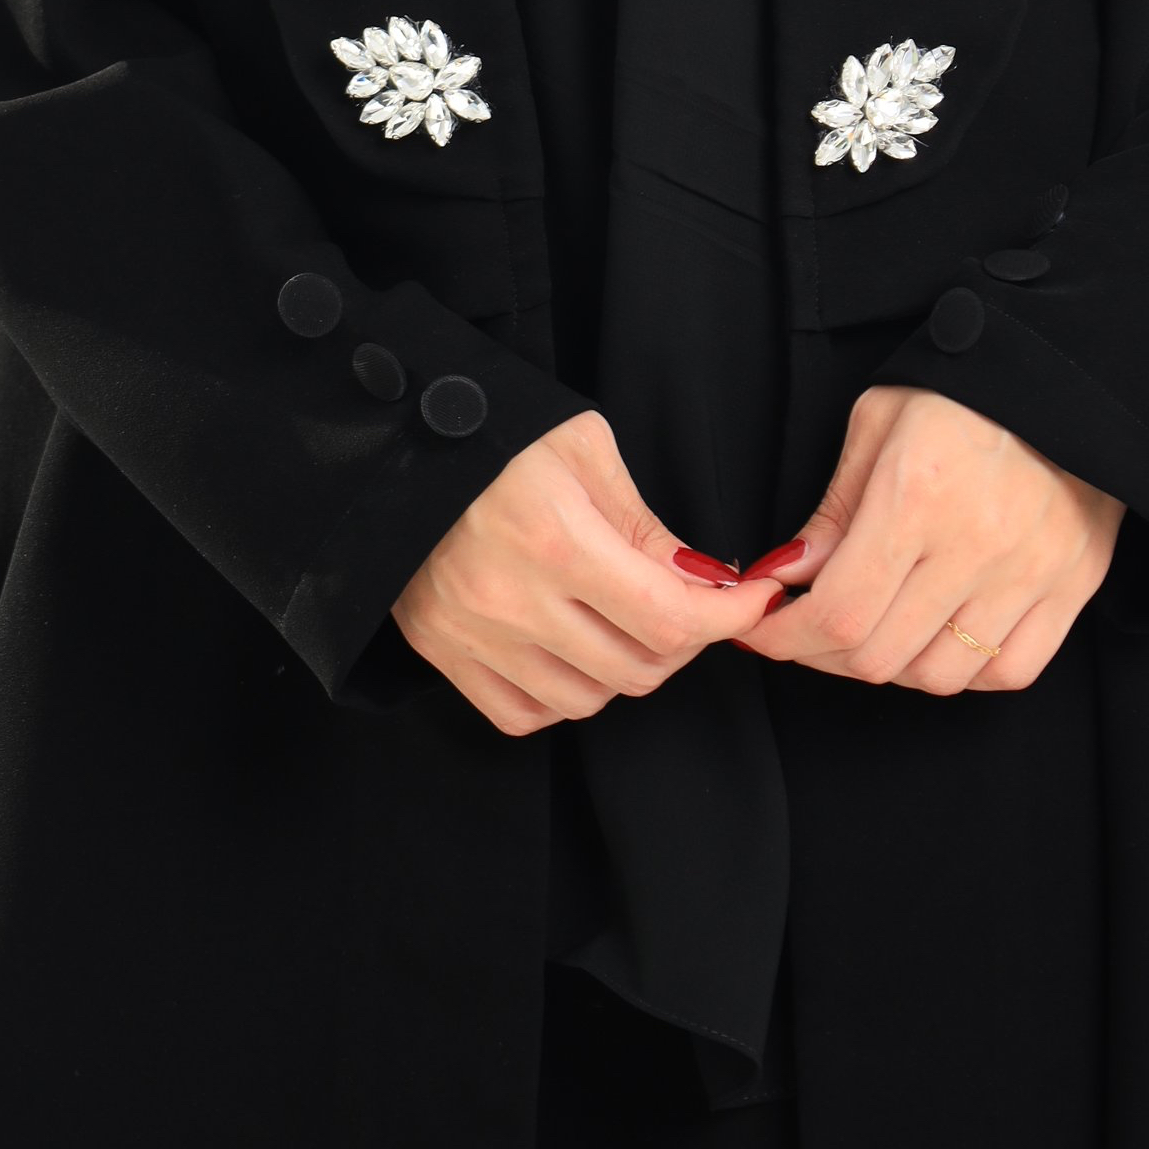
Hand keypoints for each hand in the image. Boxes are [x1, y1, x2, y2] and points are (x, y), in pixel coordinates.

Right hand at [393, 411, 780, 735]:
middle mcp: (514, 601)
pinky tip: (570, 651)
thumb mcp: (582, 448)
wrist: (396, 444)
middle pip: (637, 667)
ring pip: (588, 700)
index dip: (728, 617)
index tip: (751, 600)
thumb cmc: (498, 434)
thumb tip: (703, 581)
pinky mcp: (443, 652)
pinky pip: (524, 714)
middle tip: (689, 603)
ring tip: (625, 621)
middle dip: (684, 639)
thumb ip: (644, 524)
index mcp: (556, 539)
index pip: (670, 616)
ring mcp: (473, 635)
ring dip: (625, 668)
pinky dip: (562, 694)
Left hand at [746, 385, 1122, 693]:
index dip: (785, 636)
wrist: (1061, 374)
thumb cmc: (959, 392)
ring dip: (893, 665)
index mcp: (915, 495)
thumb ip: (833, 511)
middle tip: (806, 628)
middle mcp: (975, 545)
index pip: (838, 611)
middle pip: (881, 656)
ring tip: (878, 626)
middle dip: (822, 653)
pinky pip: (1009, 671)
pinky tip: (943, 636)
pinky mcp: (1072, 587)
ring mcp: (1030, 573)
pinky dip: (966, 671)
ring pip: (940, 676)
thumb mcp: (878, 423)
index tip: (763, 628)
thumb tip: (789, 578)